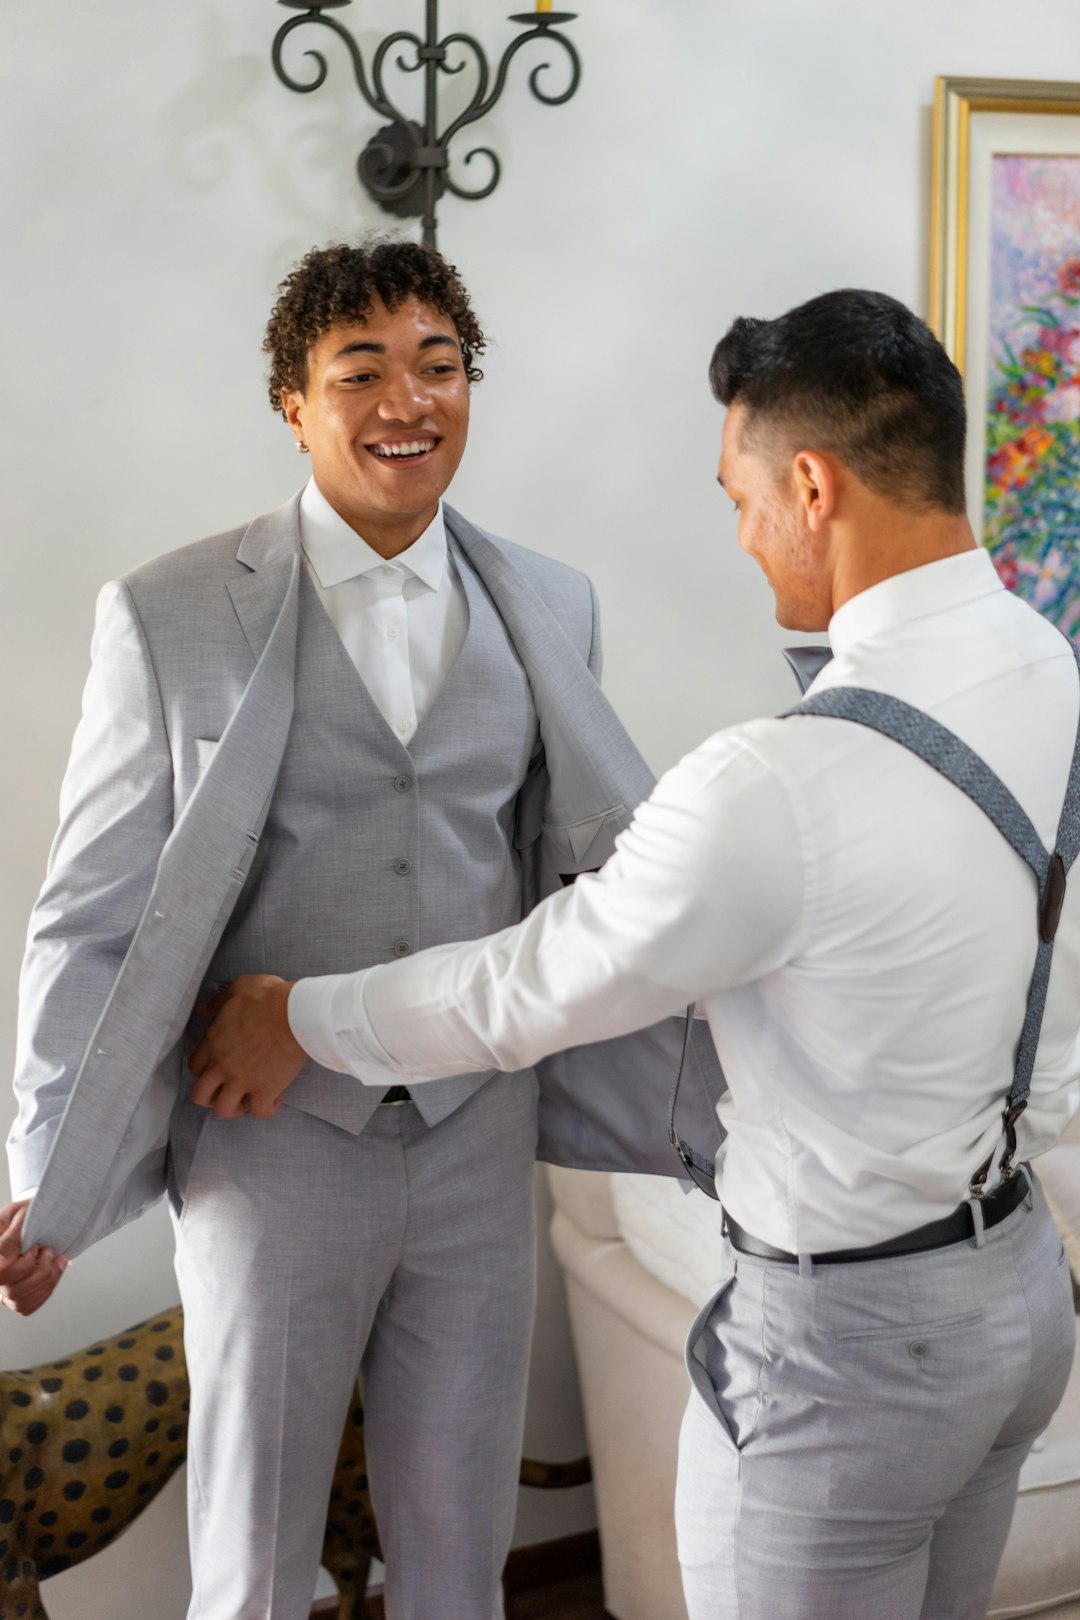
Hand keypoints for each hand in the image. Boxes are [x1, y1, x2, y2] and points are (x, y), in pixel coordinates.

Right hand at [0, 1201, 67, 1315]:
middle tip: (48, 1250)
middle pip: (13, 1290)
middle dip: (40, 1271)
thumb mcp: (21, 1215)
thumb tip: (6, 1259)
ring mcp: (1, 1288)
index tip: (37, 1247)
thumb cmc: (28, 1214)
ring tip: (55, 1259)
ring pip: (21, 1300)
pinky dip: (45, 1290)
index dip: (24, 1263)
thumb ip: (12, 1237)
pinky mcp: (14, 1298)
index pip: (2, 1271)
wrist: (38, 1219)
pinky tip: (54, 1272)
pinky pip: (28, 1306)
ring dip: (47, 1280)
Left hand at [188, 973, 304, 1118]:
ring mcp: (242, 1081)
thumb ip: (218, 1001)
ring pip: (224, 1110)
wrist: (294, 1013)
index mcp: (214, 1042)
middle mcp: (223, 1066)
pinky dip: (267, 1108)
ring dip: (234, 1107)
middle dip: (210, 1097)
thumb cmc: (267, 997)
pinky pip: (260, 1112)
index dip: (203, 1072)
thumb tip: (203, 1008)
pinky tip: (275, 1096)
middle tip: (226, 1090)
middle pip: (201, 1096)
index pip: (194, 1067)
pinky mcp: (265, 1090)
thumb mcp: (238, 988)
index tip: (217, 1068)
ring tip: (248, 1098)